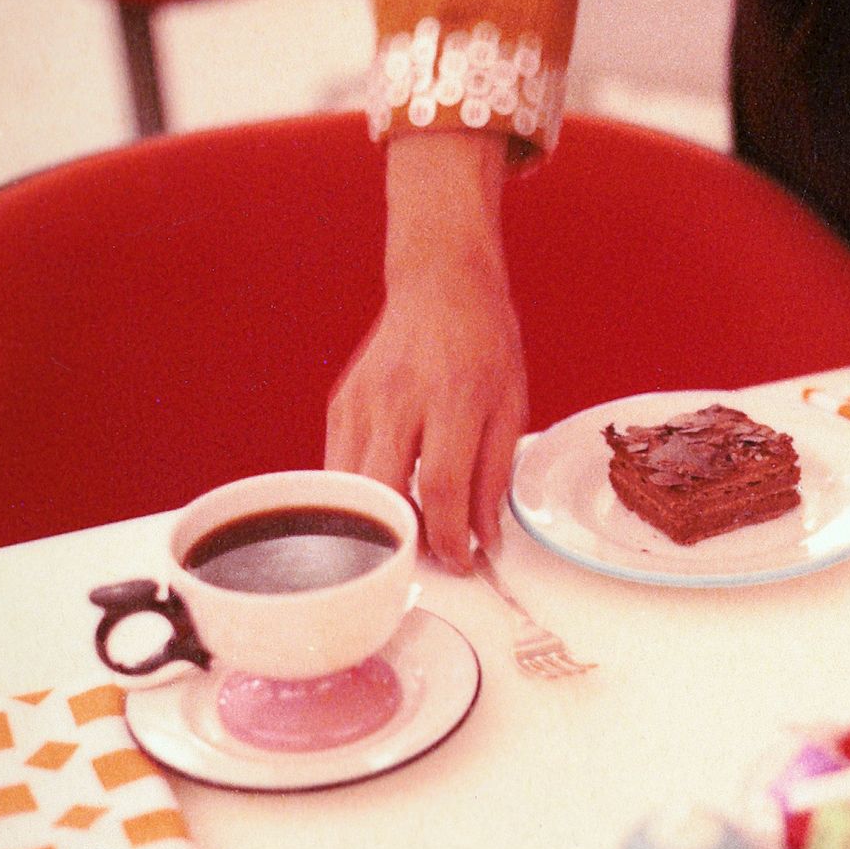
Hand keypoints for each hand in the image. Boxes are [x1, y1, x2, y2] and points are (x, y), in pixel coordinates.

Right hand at [325, 130, 527, 570]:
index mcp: (451, 400)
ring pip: (351, 488)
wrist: (442, 286)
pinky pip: (339, 467)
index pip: (441, 489)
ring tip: (410, 533)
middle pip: (383, 495)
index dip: (449, 539)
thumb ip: (494, 477)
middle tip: (431, 556)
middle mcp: (398, 400)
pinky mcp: (340, 404)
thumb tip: (484, 538)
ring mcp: (361, 401)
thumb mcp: (510, 409)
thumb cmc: (484, 344)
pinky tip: (386, 500)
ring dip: (378, 523)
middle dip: (407, 541)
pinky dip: (359, 495)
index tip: (462, 563)